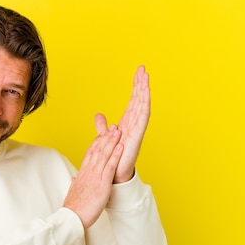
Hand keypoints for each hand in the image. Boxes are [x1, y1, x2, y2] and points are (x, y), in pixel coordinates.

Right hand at [63, 125, 122, 227]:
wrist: (72, 217)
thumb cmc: (73, 208)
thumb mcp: (74, 192)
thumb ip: (76, 183)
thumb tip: (75, 179)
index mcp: (82, 173)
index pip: (90, 153)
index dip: (97, 142)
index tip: (102, 133)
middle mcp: (88, 172)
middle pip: (97, 150)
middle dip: (106, 137)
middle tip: (113, 127)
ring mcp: (95, 177)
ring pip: (104, 155)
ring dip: (112, 142)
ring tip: (118, 131)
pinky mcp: (102, 184)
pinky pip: (109, 167)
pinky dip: (115, 155)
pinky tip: (121, 147)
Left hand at [95, 65, 150, 183]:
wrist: (114, 175)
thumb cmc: (113, 158)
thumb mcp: (105, 137)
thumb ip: (103, 126)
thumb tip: (99, 116)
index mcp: (127, 123)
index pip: (132, 101)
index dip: (135, 87)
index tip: (138, 73)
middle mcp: (133, 124)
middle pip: (138, 100)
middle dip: (140, 84)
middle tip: (142, 69)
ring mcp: (136, 129)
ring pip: (141, 105)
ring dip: (143, 91)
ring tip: (145, 76)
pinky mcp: (136, 135)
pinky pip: (142, 118)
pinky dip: (144, 105)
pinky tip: (146, 94)